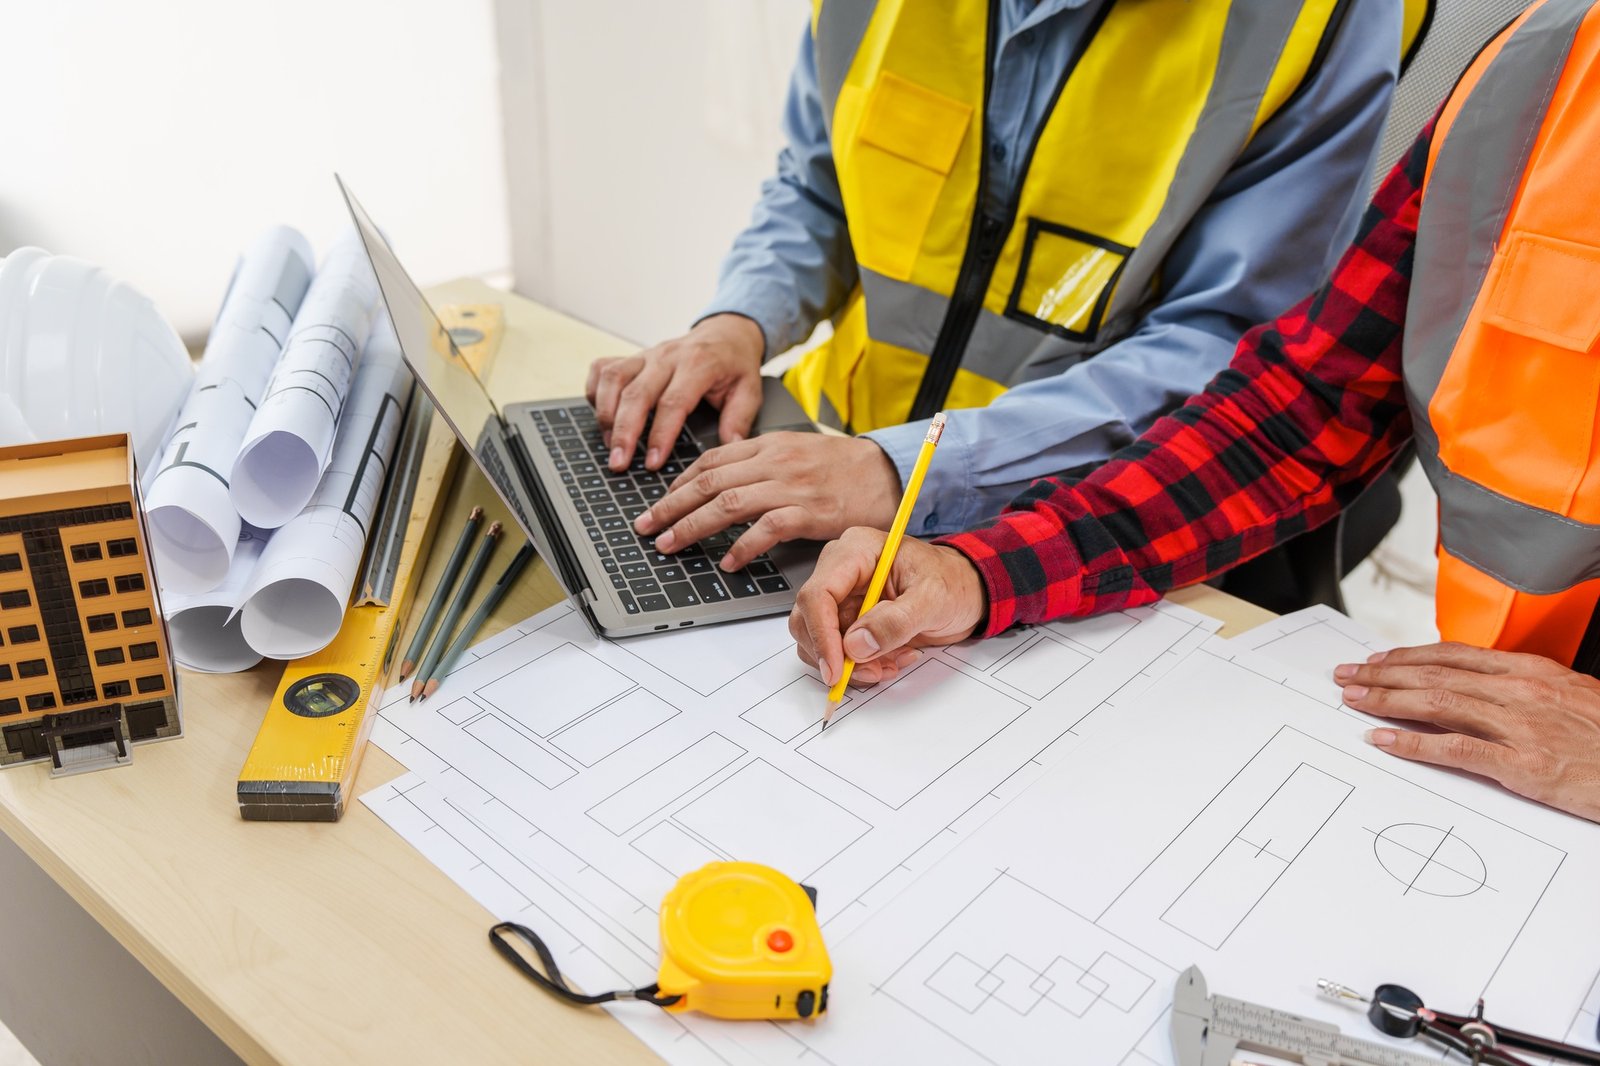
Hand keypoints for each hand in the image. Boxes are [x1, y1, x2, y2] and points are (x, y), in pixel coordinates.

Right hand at [585, 313, 763, 471]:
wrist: (725, 333)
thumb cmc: (735, 365)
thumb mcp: (750, 390)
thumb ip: (739, 419)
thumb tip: (729, 448)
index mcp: (698, 364)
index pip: (673, 402)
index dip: (660, 435)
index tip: (653, 463)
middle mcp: (668, 356)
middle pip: (636, 393)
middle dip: (623, 432)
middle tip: (618, 463)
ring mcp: (646, 354)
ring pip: (614, 378)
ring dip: (605, 414)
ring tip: (609, 445)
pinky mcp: (632, 356)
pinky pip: (602, 368)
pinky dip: (595, 392)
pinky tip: (601, 416)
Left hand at [635, 433, 901, 571]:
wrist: (889, 471)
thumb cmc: (845, 467)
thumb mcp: (796, 451)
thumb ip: (762, 462)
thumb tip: (725, 482)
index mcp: (769, 444)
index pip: (711, 459)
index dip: (679, 482)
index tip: (660, 501)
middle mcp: (774, 461)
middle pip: (709, 481)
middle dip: (670, 505)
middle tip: (645, 526)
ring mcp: (791, 485)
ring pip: (728, 503)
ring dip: (692, 526)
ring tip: (669, 544)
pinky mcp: (811, 511)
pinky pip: (767, 528)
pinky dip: (742, 546)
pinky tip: (726, 561)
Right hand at [790, 528, 986, 687]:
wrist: (967, 593)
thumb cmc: (953, 583)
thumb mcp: (933, 599)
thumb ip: (896, 621)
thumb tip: (856, 645)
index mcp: (857, 551)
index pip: (818, 593)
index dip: (822, 635)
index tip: (836, 669)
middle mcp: (842, 572)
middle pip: (809, 620)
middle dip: (836, 655)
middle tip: (872, 671)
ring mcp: (844, 597)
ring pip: (819, 642)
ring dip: (852, 664)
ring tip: (892, 663)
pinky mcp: (849, 620)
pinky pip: (838, 652)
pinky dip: (861, 666)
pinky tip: (892, 659)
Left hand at [1336, 642, 1599, 821]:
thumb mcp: (1573, 698)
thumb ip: (1528, 692)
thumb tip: (1484, 692)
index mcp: (1534, 671)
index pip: (1455, 655)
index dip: (1409, 655)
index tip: (1378, 659)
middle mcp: (1522, 691)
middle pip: (1436, 674)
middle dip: (1384, 674)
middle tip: (1347, 676)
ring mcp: (1522, 726)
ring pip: (1436, 702)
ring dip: (1386, 700)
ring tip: (1353, 700)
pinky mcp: (1524, 764)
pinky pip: (1455, 748)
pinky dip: (1413, 743)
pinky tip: (1383, 740)